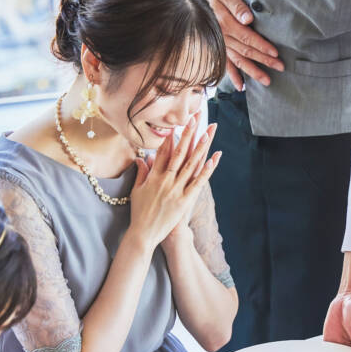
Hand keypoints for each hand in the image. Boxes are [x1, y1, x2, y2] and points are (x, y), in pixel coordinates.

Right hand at [128, 115, 220, 251]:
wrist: (143, 233)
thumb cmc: (139, 213)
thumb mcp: (137, 191)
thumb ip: (141, 173)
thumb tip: (142, 159)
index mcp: (153, 176)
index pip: (163, 152)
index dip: (171, 137)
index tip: (177, 123)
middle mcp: (165, 180)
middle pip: (179, 152)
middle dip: (187, 134)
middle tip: (194, 118)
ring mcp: (175, 189)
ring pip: (190, 164)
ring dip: (200, 147)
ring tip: (208, 133)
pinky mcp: (184, 200)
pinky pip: (197, 182)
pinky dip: (206, 170)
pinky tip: (214, 159)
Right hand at [197, 0, 282, 88]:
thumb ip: (237, 6)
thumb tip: (248, 19)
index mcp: (225, 24)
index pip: (247, 38)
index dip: (261, 46)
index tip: (275, 53)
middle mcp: (222, 37)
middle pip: (245, 51)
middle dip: (263, 60)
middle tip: (279, 67)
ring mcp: (220, 45)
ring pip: (238, 61)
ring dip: (252, 72)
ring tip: (266, 81)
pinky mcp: (219, 49)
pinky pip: (225, 65)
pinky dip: (233, 76)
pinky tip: (241, 87)